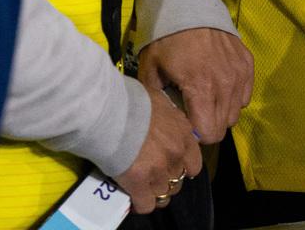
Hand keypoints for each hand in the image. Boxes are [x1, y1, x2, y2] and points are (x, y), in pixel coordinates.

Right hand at [112, 90, 201, 214]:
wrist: (110, 111)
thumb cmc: (131, 100)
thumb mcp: (158, 101)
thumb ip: (166, 116)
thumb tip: (161, 118)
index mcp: (183, 134)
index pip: (194, 163)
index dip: (182, 167)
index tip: (171, 166)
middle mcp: (176, 155)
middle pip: (178, 181)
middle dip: (167, 180)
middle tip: (152, 176)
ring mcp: (159, 171)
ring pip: (164, 194)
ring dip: (154, 192)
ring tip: (142, 187)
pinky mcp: (139, 184)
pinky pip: (146, 204)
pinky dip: (140, 203)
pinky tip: (132, 196)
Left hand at [138, 28, 252, 142]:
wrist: (189, 5)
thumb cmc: (166, 39)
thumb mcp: (150, 70)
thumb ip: (157, 101)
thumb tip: (167, 122)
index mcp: (201, 88)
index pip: (210, 133)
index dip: (196, 134)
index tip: (186, 122)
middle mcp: (226, 84)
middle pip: (224, 126)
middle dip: (208, 124)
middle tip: (194, 110)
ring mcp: (239, 73)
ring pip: (236, 112)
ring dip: (221, 111)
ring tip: (206, 96)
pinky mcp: (247, 63)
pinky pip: (245, 95)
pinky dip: (234, 95)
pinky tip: (219, 84)